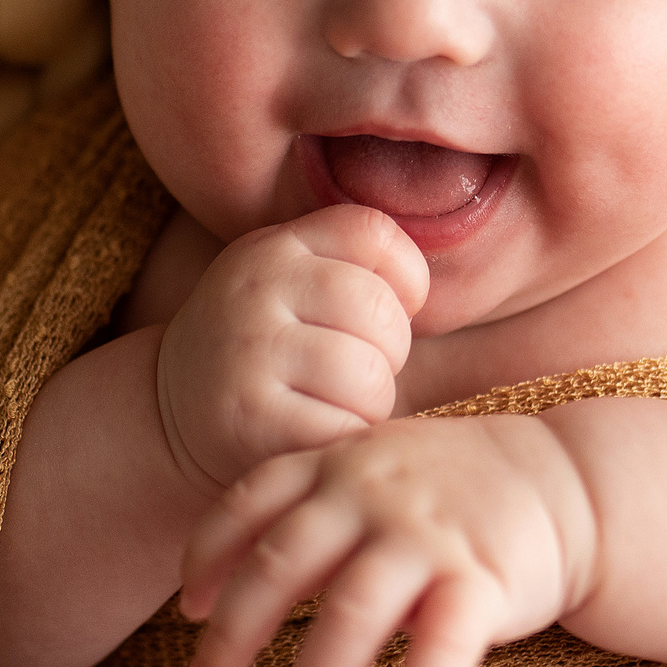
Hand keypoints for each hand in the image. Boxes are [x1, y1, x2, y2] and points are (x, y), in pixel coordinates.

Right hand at [157, 204, 429, 498]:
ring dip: (366, 403)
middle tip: (341, 370)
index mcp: (277, 244)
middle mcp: (256, 285)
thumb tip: (495, 225)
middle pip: (383, 312)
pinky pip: (345, 428)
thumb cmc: (269, 352)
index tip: (375, 314)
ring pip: (370, 373)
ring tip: (322, 402)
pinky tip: (309, 434)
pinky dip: (343, 440)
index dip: (401, 285)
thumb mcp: (296, 283)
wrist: (171, 421)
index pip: (381, 238)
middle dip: (383, 352)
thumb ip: (361, 262)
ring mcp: (249, 351)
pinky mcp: (250, 420)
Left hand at [177, 413, 600, 666]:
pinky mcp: (486, 577)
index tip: (188, 609)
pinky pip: (442, 646)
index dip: (208, 557)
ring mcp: (428, 533)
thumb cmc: (456, 486)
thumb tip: (235, 582)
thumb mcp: (377, 467)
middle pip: (280, 567)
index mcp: (338, 463)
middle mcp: (372, 492)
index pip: (249, 503)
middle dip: (233, 638)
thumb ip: (314, 507)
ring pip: (350, 616)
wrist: (570, 478)